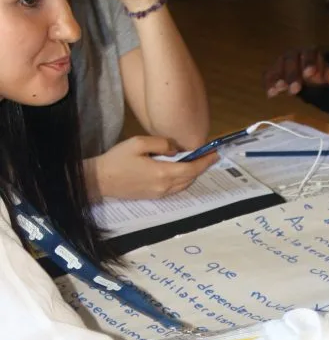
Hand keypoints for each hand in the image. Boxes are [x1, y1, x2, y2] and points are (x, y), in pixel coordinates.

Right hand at [85, 136, 217, 200]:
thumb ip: (161, 144)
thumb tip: (176, 150)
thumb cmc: (118, 159)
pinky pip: (175, 188)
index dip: (205, 162)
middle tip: (209, 156)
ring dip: (192, 174)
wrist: (102, 180)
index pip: (191, 168)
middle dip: (201, 167)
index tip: (214, 154)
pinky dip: (183, 179)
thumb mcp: (139, 143)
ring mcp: (160, 193)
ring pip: (184, 185)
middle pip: (190, 178)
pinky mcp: (154, 196)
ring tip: (197, 162)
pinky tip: (181, 171)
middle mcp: (164, 186)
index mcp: (162, 173)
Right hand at [264, 49, 328, 97]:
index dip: (309, 63)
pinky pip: (269, 75)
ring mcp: (283, 62)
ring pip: (279, 66)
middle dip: (292, 74)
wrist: (308, 71)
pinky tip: (270, 94)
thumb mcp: (325, 73)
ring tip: (279, 89)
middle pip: (291, 60)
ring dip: (279, 78)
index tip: (309, 74)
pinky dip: (269, 83)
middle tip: (294, 89)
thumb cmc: (318, 72)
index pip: (309, 55)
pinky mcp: (275, 71)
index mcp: (309, 52)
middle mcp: (294, 54)